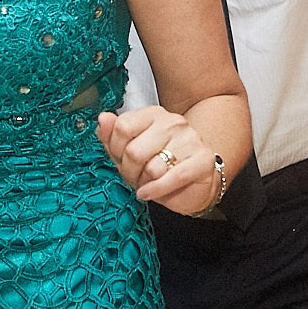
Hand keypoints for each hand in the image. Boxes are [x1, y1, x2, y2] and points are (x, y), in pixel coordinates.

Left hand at [97, 105, 222, 214]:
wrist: (193, 184)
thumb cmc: (158, 166)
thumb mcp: (129, 150)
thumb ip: (112, 135)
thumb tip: (103, 118)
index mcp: (153, 115)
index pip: (123, 126)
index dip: (115, 149)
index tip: (119, 159)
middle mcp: (173, 122)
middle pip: (134, 150)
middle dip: (128, 171)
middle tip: (132, 177)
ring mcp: (190, 139)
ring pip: (152, 167)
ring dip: (143, 182)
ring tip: (145, 183)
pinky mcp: (203, 159)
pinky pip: (173, 178)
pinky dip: (156, 190)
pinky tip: (148, 193)